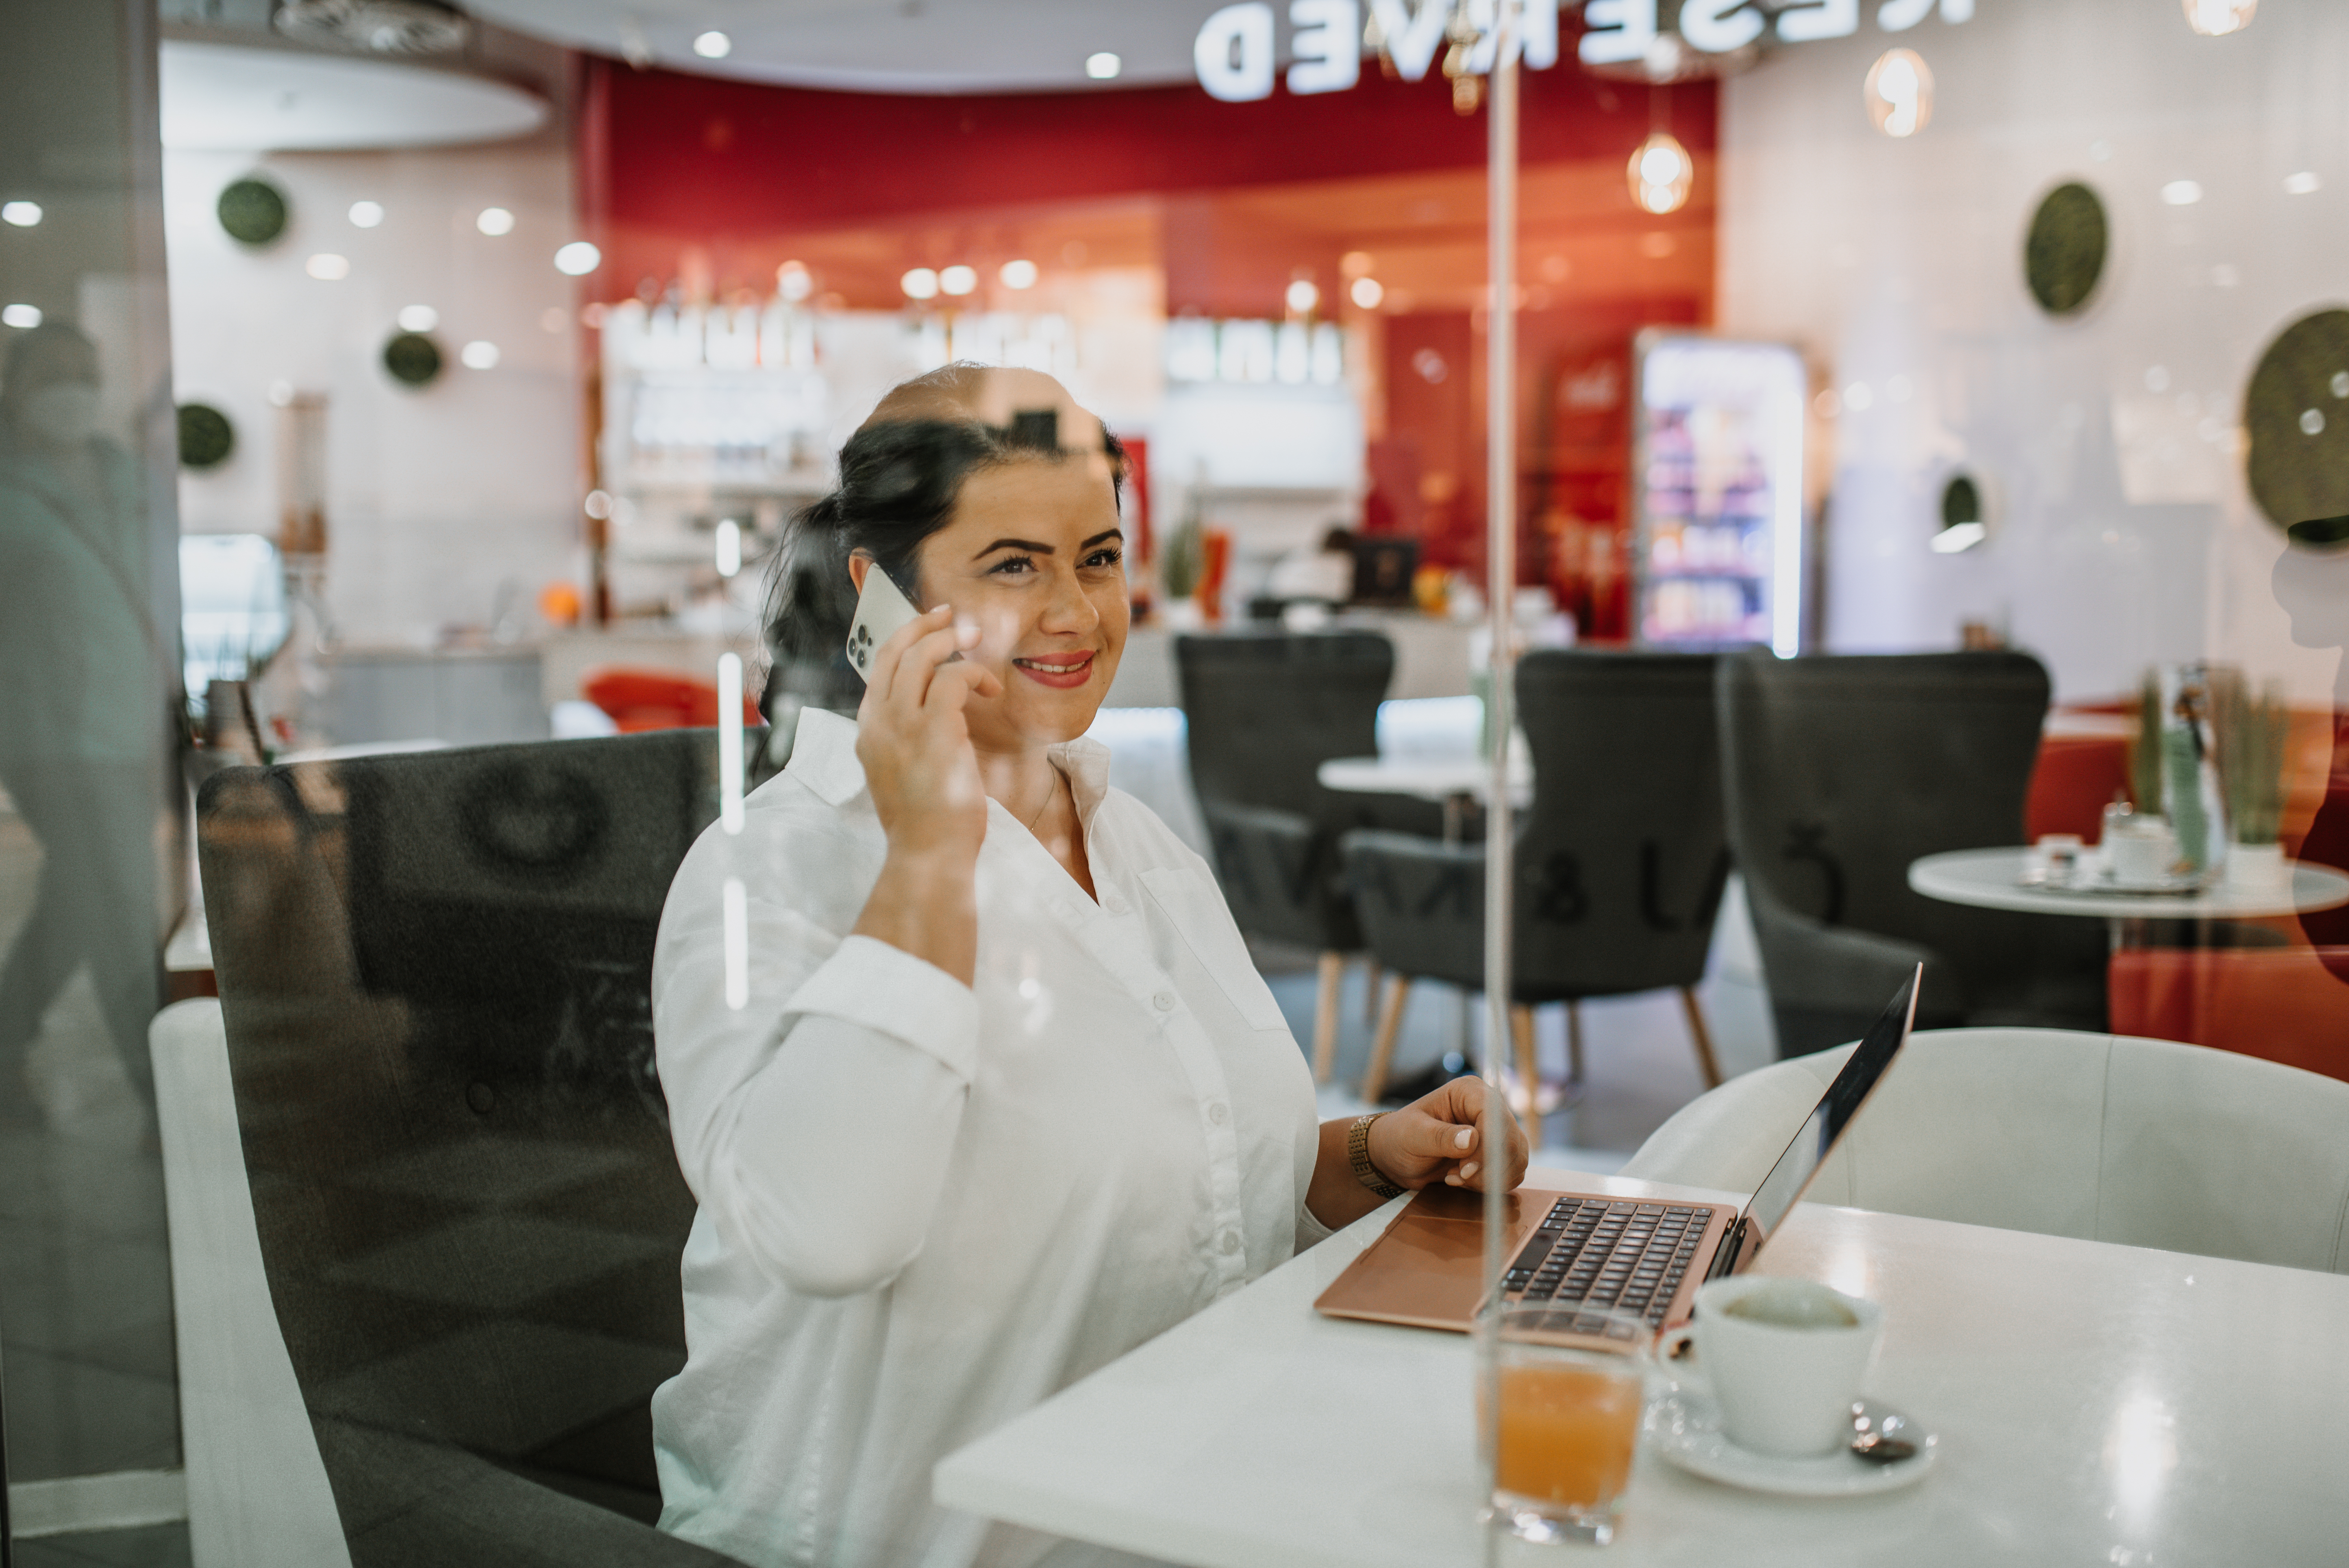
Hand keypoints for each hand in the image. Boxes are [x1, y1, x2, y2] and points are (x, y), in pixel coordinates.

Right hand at [853, 604, 1003, 866]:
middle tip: (953, 618)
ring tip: (977, 645)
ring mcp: (902, 725)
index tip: (930, 626)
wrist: (927, 854)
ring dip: (952, 642)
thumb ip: (904, 740)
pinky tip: (990, 690)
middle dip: (925, 626)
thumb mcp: (900, 772)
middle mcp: (878, 721)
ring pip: (922, 656)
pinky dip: (974, 674)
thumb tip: (928, 714)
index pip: (879, 667)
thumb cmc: (924, 820)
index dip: (905, 639)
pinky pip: (952, 677)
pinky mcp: (934, 730)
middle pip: (896, 651)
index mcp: (867, 730)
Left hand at [1366, 1075, 1529, 1193]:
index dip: (1486, 1147)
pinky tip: (1465, 1182)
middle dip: (1488, 1168)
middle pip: (1511, 1141)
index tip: (1465, 1170)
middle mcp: (1489, 1108)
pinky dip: (1493, 1184)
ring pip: (1517, 1159)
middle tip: (1458, 1178)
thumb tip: (1471, 1140)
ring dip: (1490, 1179)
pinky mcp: (1499, 1153)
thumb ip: (1439, 1136)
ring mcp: (1497, 1131)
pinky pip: (1513, 1171)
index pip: (1494, 1116)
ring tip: (1456, 1178)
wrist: (1398, 1157)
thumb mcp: (1412, 1136)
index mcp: (1468, 1091)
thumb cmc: (1400, 1138)